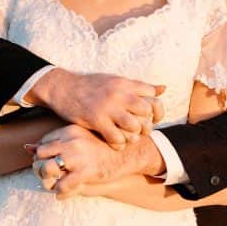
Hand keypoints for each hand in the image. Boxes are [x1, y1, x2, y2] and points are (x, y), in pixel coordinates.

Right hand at [25, 69, 164, 148]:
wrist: (62, 87)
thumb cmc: (90, 85)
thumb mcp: (115, 80)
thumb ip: (138, 86)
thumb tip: (164, 88)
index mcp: (125, 83)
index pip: (153, 95)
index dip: (156, 109)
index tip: (150, 117)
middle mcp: (119, 93)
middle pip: (147, 111)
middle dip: (146, 123)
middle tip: (139, 130)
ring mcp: (107, 107)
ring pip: (134, 126)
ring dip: (133, 135)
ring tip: (128, 137)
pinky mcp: (96, 120)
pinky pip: (117, 138)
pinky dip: (119, 144)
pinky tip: (115, 143)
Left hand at [28, 124, 163, 197]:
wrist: (127, 154)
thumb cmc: (102, 146)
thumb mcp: (78, 137)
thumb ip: (54, 142)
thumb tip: (26, 147)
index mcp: (69, 131)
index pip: (43, 143)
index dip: (42, 155)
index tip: (49, 162)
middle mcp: (70, 142)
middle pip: (40, 156)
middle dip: (40, 168)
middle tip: (47, 175)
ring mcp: (77, 158)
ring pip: (47, 170)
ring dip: (46, 181)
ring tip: (52, 184)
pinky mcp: (86, 173)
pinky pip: (62, 185)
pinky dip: (59, 192)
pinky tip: (62, 192)